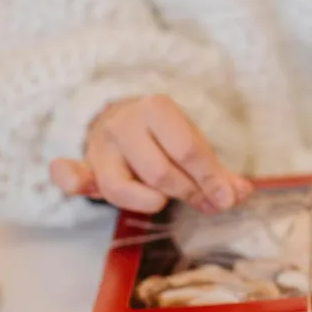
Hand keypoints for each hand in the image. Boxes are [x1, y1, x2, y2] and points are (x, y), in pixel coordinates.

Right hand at [48, 95, 250, 214]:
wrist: (123, 118)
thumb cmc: (165, 136)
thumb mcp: (193, 144)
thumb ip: (217, 172)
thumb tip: (240, 194)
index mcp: (157, 109)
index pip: (188, 150)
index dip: (210, 179)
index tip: (227, 199)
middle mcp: (124, 124)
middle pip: (159, 172)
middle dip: (188, 192)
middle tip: (206, 202)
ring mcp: (100, 146)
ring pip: (121, 187)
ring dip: (150, 201)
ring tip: (166, 199)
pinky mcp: (84, 166)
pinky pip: (72, 174)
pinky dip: (72, 179)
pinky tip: (77, 183)